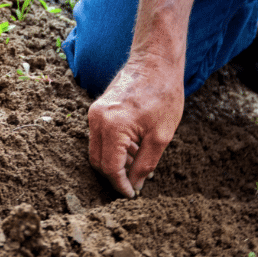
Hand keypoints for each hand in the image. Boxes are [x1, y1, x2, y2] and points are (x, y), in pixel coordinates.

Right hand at [88, 59, 184, 197]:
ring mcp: (94, 113)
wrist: (155, 61)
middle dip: (115, 176)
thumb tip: (135, 185)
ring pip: (98, 150)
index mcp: (112, 127)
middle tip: (135, 183)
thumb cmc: (163, 94)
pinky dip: (114, 148)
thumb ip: (145, 164)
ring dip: (115, 162)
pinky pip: (100, 137)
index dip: (120, 185)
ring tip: (139, 163)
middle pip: (98, 161)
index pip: (110, 168)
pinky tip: (134, 148)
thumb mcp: (161, 136)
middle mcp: (97, 120)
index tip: (132, 195)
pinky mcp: (97, 109)